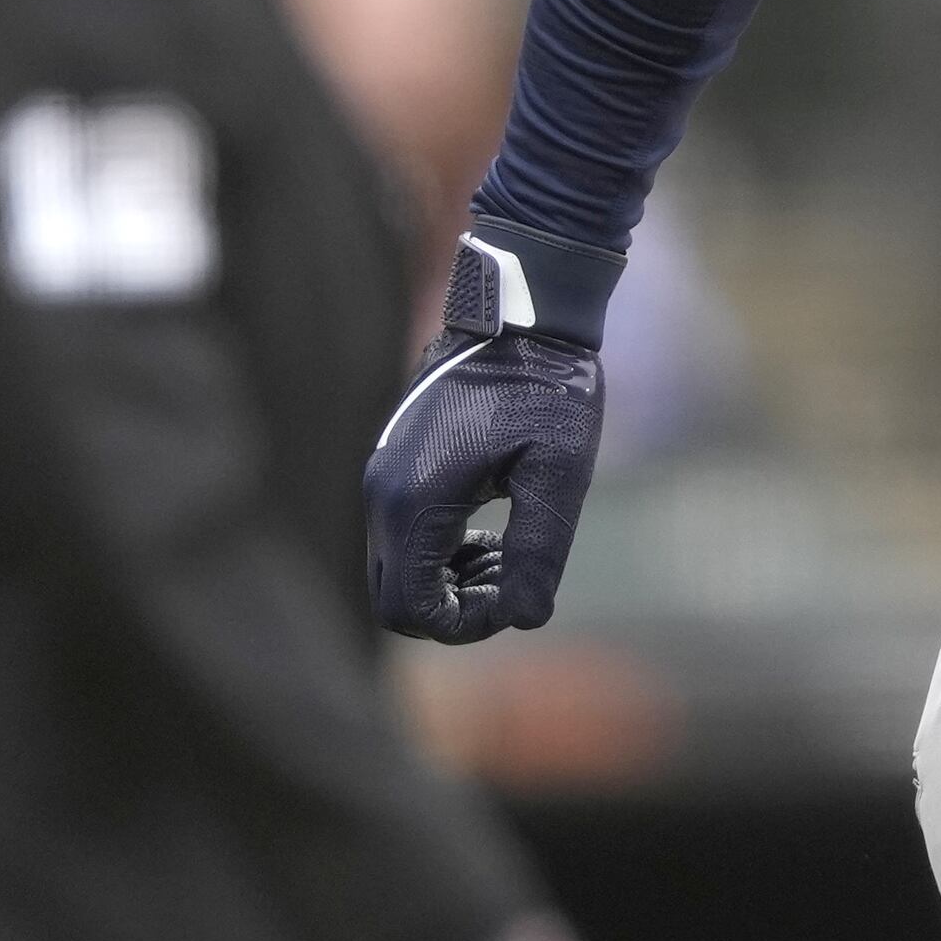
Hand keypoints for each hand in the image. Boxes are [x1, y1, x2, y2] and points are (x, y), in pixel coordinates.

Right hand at [366, 236, 605, 642]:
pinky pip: (402, 539)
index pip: (411, 609)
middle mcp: (383, 494)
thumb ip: (538, 550)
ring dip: (449, 581)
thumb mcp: (557, 473)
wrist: (524, 315)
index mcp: (414, 500)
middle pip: (394, 598)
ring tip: (510, 553)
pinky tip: (494, 533)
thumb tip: (524, 617)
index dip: (465, 625)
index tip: (517, 598)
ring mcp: (382, 479)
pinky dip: (441, 554)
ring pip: (396, 571)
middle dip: (455, 608)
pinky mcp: (395, 467)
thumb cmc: (548, 387)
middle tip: (514, 576)